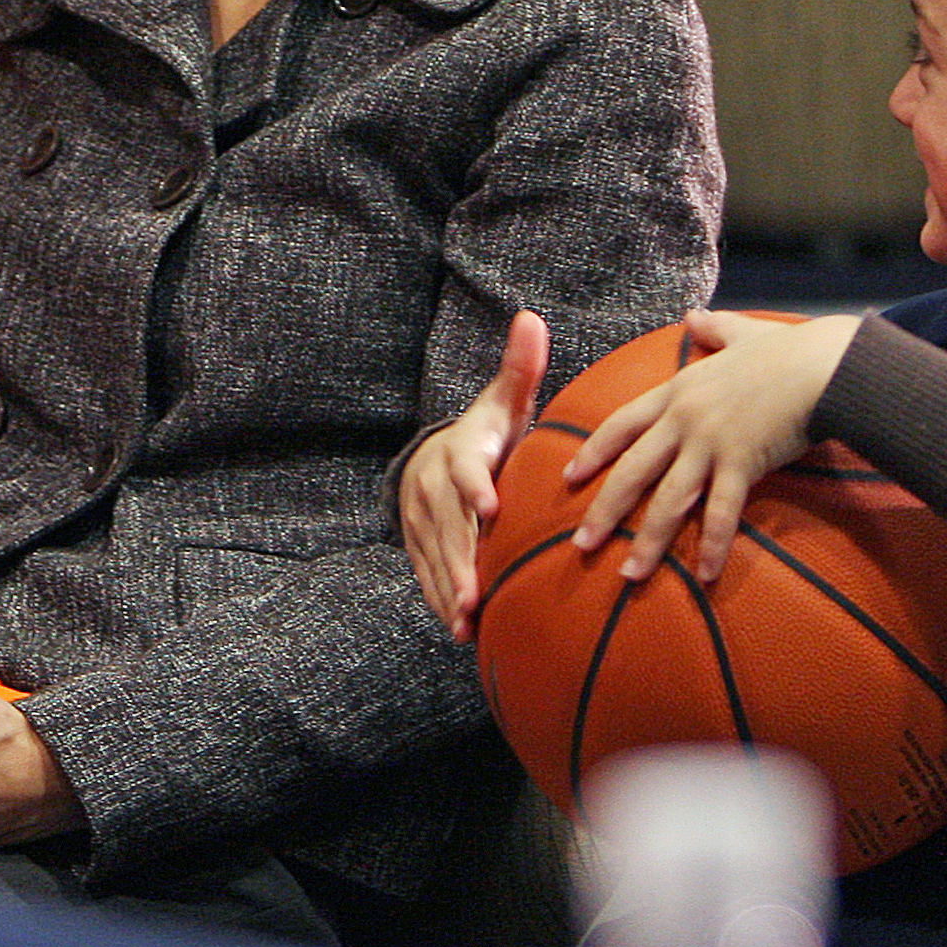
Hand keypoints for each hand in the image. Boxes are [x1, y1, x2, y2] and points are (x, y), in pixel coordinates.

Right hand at [400, 310, 550, 643]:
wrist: (434, 456)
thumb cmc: (486, 432)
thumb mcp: (503, 401)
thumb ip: (520, 368)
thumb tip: (531, 317)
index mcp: (460, 453)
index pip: (465, 470)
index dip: (475, 488)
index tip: (490, 509)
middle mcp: (432, 487)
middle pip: (445, 526)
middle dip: (458, 559)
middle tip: (474, 592)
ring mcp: (420, 519)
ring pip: (433, 555)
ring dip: (447, 587)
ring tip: (466, 617)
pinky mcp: (415, 543)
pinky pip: (426, 573)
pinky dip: (440, 599)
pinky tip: (460, 628)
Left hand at [560, 310, 858, 584]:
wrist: (825, 364)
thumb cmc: (790, 349)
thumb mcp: (741, 332)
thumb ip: (713, 328)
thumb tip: (694, 314)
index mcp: (679, 389)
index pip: (622, 424)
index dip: (594, 452)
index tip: (569, 477)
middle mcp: (684, 418)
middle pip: (632, 470)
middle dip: (604, 510)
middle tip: (580, 544)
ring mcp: (709, 442)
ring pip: (667, 500)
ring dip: (647, 541)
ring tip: (628, 575)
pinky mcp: (742, 462)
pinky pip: (720, 512)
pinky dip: (711, 545)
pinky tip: (704, 575)